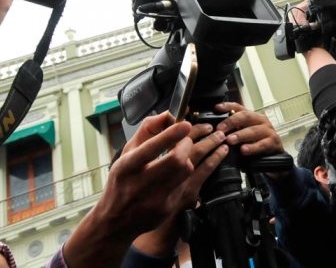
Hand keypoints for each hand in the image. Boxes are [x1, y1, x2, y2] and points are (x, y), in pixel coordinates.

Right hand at [131, 122, 228, 255]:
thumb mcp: (128, 152)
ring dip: (206, 149)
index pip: (149, 149)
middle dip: (192, 141)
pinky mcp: (170, 206)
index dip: (169, 136)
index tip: (185, 124)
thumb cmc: (122, 180)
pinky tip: (218, 154)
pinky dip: (210, 164)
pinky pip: (197, 182)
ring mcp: (157, 198)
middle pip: (174, 160)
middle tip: (205, 129)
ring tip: (218, 137)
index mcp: (127, 167)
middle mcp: (141, 184)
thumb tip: (168, 114)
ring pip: (188, 170)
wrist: (117, 220)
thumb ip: (147, 130)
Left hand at [215, 102, 283, 156]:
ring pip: (253, 130)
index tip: (217, 108)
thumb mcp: (245, 133)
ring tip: (230, 140)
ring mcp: (268, 130)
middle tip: (220, 129)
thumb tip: (217, 131)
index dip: (228, 106)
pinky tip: (244, 150)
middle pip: (245, 116)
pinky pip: (262, 144)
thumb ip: (234, 130)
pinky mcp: (273, 142)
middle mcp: (260, 120)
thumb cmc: (258, 142)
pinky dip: (252, 147)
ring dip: (240, 135)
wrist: (276, 155)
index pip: (239, 107)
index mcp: (252, 116)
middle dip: (231, 122)